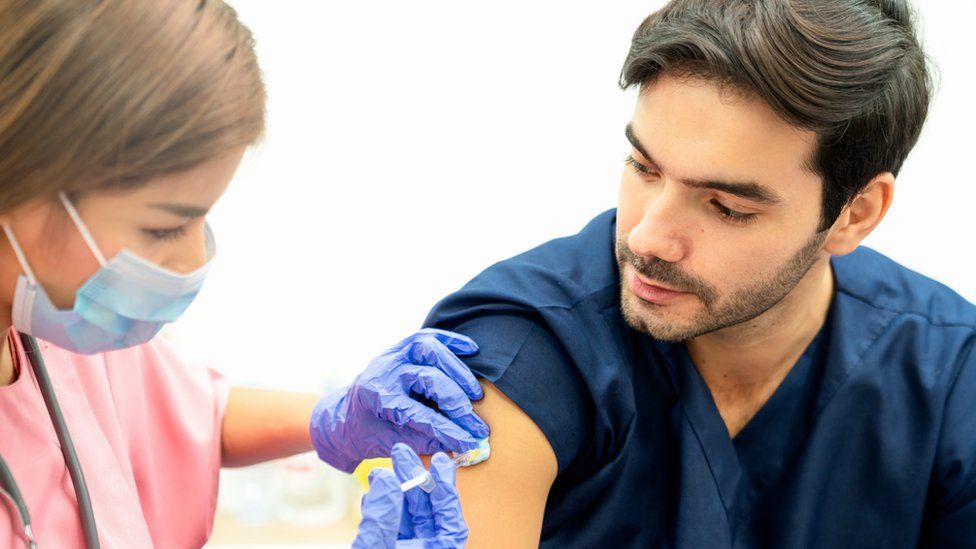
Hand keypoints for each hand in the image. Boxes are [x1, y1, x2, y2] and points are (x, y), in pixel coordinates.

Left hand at [310, 329, 488, 472]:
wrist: (345, 416)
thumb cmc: (367, 432)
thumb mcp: (391, 443)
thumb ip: (425, 442)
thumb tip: (463, 444)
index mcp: (376, 397)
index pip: (419, 414)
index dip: (447, 429)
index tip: (469, 441)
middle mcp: (384, 370)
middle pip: (428, 378)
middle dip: (456, 403)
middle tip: (476, 424)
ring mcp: (393, 355)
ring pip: (430, 349)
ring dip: (457, 371)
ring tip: (475, 393)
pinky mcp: (402, 348)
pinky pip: (429, 337)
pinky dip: (452, 341)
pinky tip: (472, 349)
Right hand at [353, 444, 468, 548]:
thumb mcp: (379, 548)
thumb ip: (384, 517)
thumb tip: (386, 477)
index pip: (451, 519)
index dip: (445, 488)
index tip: (439, 462)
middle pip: (427, 511)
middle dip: (414, 480)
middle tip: (403, 452)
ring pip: (407, 514)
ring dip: (395, 490)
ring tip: (381, 469)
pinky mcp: (390, 548)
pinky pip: (390, 524)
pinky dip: (383, 506)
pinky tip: (374, 489)